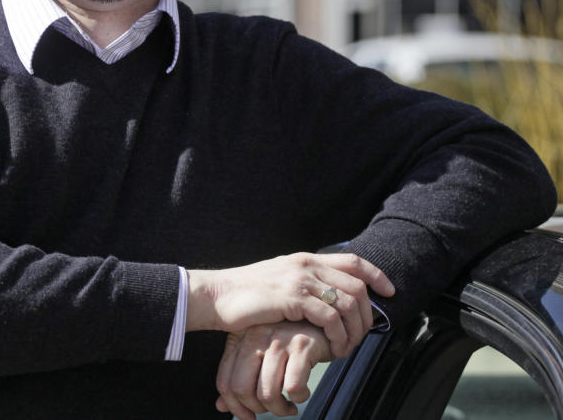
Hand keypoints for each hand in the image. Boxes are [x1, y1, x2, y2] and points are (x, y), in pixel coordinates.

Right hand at [187, 252, 393, 357]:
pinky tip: (333, 348)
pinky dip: (338, 336)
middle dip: (368, 314)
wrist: (217, 296)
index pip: (352, 261)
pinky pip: (330, 317)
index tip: (389, 292)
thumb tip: (325, 298)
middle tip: (364, 336)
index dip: (377, 275)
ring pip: (348, 302)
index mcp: (305, 259)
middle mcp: (306, 265)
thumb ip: (302, 284)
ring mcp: (300, 279)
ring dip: (355, 330)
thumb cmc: (245, 296)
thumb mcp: (279, 282)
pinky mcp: (293, 297)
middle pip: (357, 284)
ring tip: (347, 348)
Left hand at [215, 321, 331, 417]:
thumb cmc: (287, 341)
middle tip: (272, 409)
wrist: (320, 321)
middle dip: (257, 409)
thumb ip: (240, 378)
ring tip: (289, 406)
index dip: (235, 406)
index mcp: (240, 339)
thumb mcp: (259, 354)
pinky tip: (302, 393)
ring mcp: (278, 340)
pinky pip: (293, 387)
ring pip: (267, 393)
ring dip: (280, 409)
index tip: (249, 417)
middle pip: (242, 389)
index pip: (225, 382)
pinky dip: (299, 398)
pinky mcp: (302, 345)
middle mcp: (256, 336)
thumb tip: (221, 406)